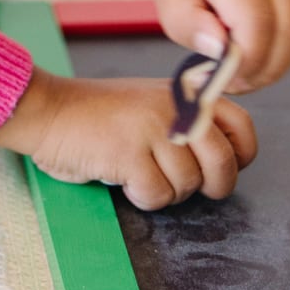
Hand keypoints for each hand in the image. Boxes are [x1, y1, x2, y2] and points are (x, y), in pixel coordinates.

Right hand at [0, 67, 256, 209]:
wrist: (48, 111)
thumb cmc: (96, 115)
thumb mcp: (149, 104)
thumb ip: (185, 121)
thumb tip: (221, 158)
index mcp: (184, 94)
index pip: (241, 126)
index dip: (240, 156)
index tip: (218, 168)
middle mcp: (175, 108)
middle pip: (223, 163)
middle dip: (212, 186)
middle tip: (184, 186)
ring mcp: (153, 131)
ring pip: (187, 184)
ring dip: (165, 191)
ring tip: (138, 174)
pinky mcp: (129, 155)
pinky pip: (156, 194)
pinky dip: (141, 196)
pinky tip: (122, 179)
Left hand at [153, 0, 289, 91]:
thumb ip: (189, 23)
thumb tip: (220, 52)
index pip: (255, 23)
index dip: (244, 61)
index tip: (219, 79)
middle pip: (285, 32)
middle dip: (261, 70)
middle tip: (228, 85)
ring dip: (272, 66)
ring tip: (237, 77)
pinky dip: (276, 53)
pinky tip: (249, 61)